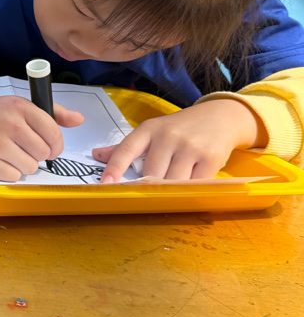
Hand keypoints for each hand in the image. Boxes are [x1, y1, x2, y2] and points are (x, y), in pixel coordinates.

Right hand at [0, 96, 84, 181]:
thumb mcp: (20, 106)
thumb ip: (53, 113)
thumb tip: (79, 120)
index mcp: (20, 107)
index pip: (54, 133)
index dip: (55, 145)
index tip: (49, 146)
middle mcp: (10, 124)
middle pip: (44, 153)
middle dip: (38, 154)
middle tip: (25, 148)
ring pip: (31, 167)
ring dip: (24, 164)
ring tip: (11, 153)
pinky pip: (14, 176)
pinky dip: (10, 172)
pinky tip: (0, 160)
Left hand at [93, 99, 261, 181]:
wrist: (220, 117)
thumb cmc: (180, 128)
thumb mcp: (152, 131)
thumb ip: (126, 147)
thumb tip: (97, 156)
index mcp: (148, 130)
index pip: (126, 150)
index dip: (114, 168)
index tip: (105, 184)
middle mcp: (168, 137)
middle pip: (151, 173)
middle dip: (147, 188)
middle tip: (144, 199)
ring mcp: (190, 147)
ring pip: (172, 182)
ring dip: (168, 193)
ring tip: (166, 196)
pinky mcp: (210, 159)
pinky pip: (194, 185)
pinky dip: (188, 192)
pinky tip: (186, 191)